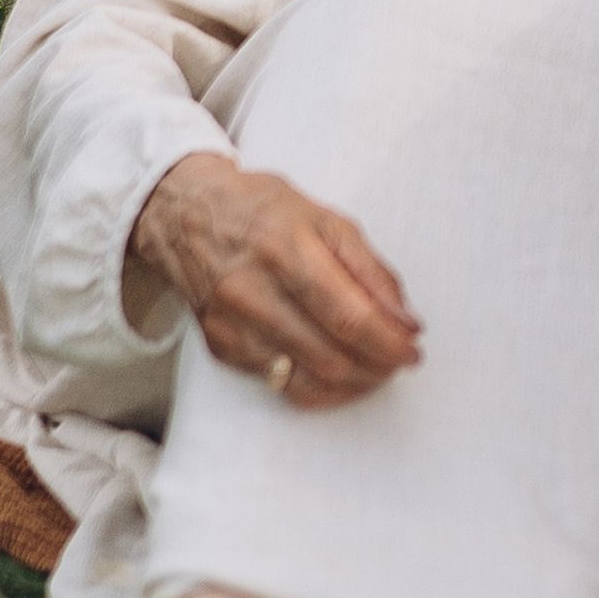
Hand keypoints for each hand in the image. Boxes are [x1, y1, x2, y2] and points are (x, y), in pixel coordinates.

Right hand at [130, 151, 422, 407]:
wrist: (186, 216)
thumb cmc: (262, 210)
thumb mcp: (325, 219)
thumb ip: (370, 270)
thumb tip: (405, 320)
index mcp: (286, 249)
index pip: (349, 316)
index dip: (388, 342)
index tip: (412, 348)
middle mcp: (254, 292)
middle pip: (331, 356)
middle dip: (377, 367)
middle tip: (398, 359)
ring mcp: (234, 325)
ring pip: (308, 381)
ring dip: (354, 383)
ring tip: (375, 368)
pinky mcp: (223, 347)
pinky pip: (281, 385)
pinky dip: (320, 387)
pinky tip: (339, 372)